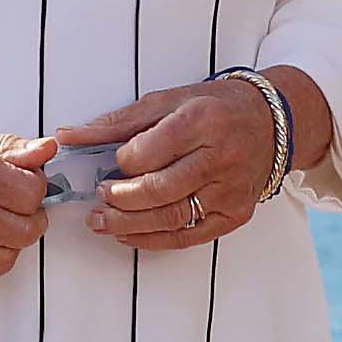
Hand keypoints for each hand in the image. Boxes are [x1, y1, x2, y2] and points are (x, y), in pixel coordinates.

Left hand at [56, 74, 286, 250]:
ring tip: (102, 221)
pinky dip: (155, 239)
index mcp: (202, 121)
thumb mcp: (166, 102)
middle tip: (99, 198)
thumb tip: (69, 136)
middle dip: (120, 199)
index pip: (148, 152)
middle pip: (158, 190)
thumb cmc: (215, 108)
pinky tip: (131, 233)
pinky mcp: (236, 214)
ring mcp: (231, 190)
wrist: (272, 123)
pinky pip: (190, 236)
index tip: (112, 163)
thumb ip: (116, 123)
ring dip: (129, 224)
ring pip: (171, 218)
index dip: (122, 162)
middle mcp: (221, 157)